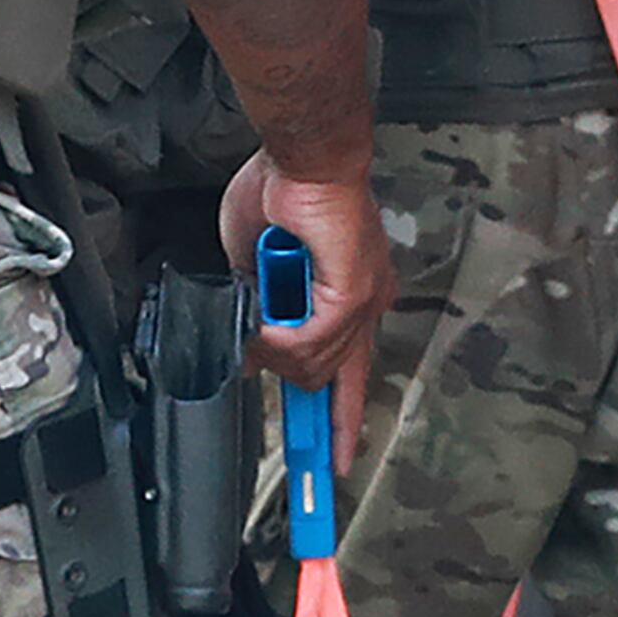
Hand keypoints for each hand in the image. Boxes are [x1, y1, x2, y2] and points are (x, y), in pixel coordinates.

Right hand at [221, 150, 394, 467]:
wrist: (300, 158)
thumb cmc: (283, 194)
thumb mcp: (259, 268)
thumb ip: (260, 309)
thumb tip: (249, 345)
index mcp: (349, 296)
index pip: (351, 372)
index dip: (341, 420)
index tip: (333, 458)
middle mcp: (368, 304)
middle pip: (339, 383)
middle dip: (310, 407)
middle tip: (282, 413)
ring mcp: (365, 301)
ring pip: (318, 365)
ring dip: (275, 353)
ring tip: (253, 325)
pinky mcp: (354, 293)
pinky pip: (313, 342)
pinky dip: (281, 339)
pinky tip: (264, 324)